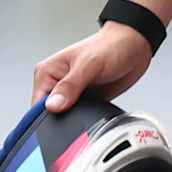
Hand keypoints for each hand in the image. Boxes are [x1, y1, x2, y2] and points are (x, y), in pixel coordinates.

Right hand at [34, 22, 155, 111]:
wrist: (134, 46)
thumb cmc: (110, 46)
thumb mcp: (89, 65)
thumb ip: (70, 86)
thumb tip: (53, 105)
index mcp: (47, 73)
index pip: (37, 105)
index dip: (45, 118)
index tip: (58, 125)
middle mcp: (56, 84)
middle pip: (48, 115)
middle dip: (60, 122)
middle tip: (75, 122)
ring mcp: (71, 94)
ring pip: (64, 118)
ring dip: (73, 122)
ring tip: (85, 119)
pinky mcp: (86, 101)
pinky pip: (80, 118)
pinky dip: (85, 121)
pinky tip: (92, 120)